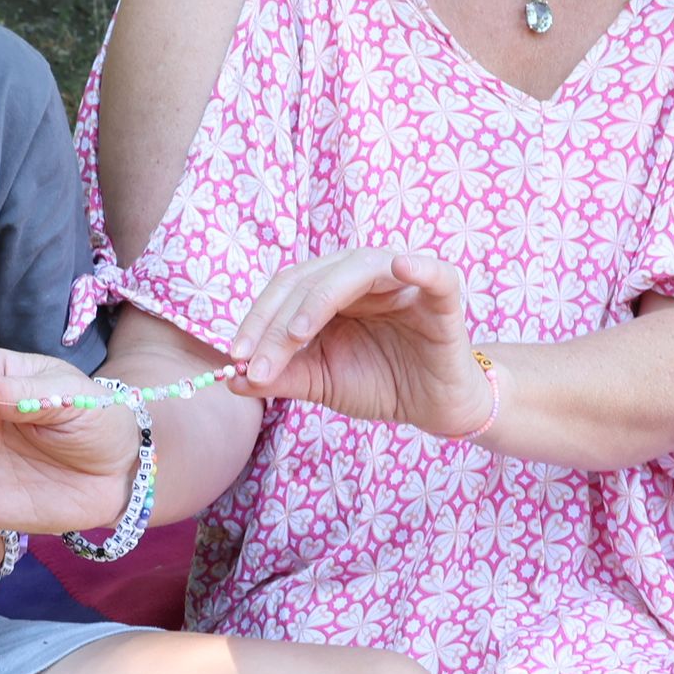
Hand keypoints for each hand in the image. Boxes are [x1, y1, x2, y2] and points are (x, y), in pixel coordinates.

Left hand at [229, 248, 489, 436]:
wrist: (432, 406)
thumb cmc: (380, 383)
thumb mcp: (322, 381)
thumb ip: (283, 376)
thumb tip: (231, 380)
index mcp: (332, 288)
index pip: (286, 290)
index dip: (257, 321)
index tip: (235, 360)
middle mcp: (363, 275)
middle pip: (311, 279)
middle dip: (277, 324)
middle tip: (257, 365)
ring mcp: (403, 283)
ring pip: (356, 270)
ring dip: (320, 300)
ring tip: (296, 334)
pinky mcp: (443, 299)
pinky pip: (436, 275)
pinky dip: (421, 268)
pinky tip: (403, 268)